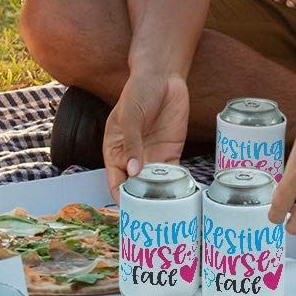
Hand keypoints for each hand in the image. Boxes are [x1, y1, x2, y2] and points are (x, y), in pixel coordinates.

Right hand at [103, 73, 189, 201]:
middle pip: (135, 186)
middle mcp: (133, 157)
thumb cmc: (139, 92)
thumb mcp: (131, 116)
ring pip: (154, 182)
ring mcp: (153, 154)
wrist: (164, 77)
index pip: (115, 180)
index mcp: (115, 151)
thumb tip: (133, 171)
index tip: (128, 212)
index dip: (120, 196)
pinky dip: (176, 182)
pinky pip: (173, 171)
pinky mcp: (172, 150)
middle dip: (141, 202)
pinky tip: (181, 193)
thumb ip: (132, 143)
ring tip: (166, 210)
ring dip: (159, 195)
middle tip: (149, 218)